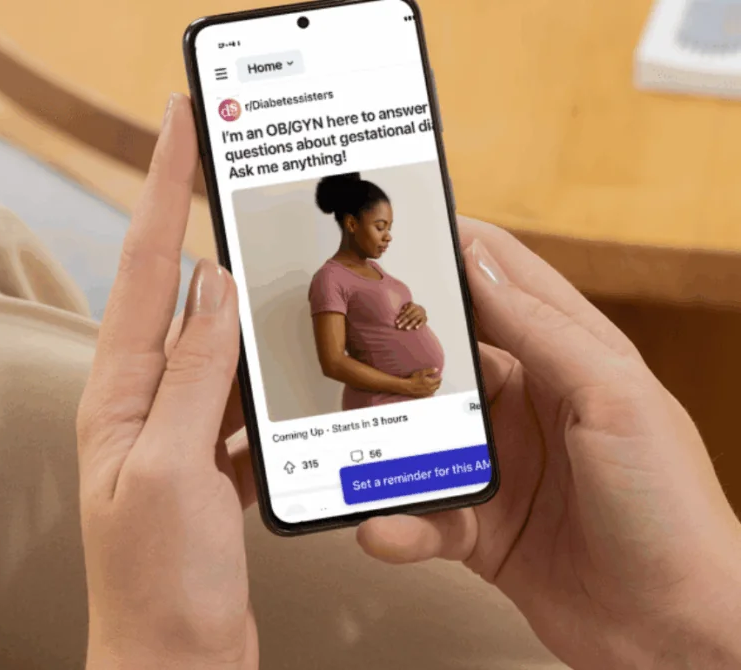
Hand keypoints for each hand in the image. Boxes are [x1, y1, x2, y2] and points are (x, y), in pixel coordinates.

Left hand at [76, 94, 255, 669]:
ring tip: (288, 271)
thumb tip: (213, 286)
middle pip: (182, 295)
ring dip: (253, 308)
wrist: (178, 662)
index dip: (159, 189)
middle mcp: (145, 403)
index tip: (178, 126)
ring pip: (222, 346)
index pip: (142, 267)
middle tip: (239, 177)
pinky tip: (302, 367)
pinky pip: (245, 397)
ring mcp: (182, 430)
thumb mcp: (171, 466)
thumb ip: (194, 373)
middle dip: (207, 229)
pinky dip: (273, 375)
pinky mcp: (214, 460)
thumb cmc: (158, 581)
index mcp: (118, 393)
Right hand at [359, 218, 740, 668]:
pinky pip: (425, 513)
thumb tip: (480, 263)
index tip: (403, 227)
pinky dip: (401, 522)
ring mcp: (502, 465)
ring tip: (343, 439)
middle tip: (343, 331)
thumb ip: (543, 331)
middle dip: (396, 347)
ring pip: (422, 436)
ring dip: (382, 442)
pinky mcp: (482, 525)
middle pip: (447, 357)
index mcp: (570, 359)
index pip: (507, 282)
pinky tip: (383, 528)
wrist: (676, 634)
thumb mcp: (614, 399)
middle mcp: (530, 404)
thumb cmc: (668, 509)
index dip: (459, 248)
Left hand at [395, 302, 426, 329]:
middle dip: (404, 322)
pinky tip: (416, 328)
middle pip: (409, 317)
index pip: (405, 313)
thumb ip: (404, 308)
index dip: (401, 317)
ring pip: (415, 319)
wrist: (422, 309)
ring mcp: (422, 314)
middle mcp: (417, 309)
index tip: (396, 322)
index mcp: (412, 306)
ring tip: (406, 328)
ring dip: (411, 324)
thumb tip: (401, 312)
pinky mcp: (425, 318)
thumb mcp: (407, 306)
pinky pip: (422, 322)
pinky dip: (419, 325)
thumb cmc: (411, 309)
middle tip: (399, 327)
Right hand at [404, 367, 440, 397]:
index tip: (440, 376)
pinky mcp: (423, 396)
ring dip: (435, 387)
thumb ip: (430, 370)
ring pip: (434, 390)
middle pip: (437, 386)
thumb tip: (437, 369)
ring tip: (435, 385)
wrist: (407, 387)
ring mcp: (427, 393)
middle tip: (438, 380)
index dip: (440, 378)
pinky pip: (430, 394)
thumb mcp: (422, 372)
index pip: (438, 380)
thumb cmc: (413, 379)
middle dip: (439, 383)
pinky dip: (431, 391)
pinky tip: (429, 390)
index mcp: (431, 383)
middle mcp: (430, 389)